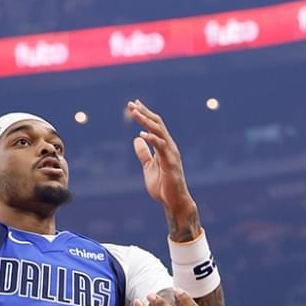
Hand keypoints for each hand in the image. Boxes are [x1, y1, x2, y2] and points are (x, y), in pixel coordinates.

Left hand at [129, 100, 195, 218]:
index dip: (144, 114)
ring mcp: (171, 154)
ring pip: (159, 132)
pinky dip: (152, 139)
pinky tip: (142, 134)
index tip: (134, 104)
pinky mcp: (171, 163)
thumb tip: (137, 139)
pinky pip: (161, 147)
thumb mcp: (148, 166)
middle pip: (157, 124)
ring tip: (134, 113)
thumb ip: (143, 153)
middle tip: (131, 104)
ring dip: (145, 121)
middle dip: (144, 113)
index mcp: (164, 146)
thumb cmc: (163, 185)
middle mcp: (169, 146)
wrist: (173, 201)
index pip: (154, 125)